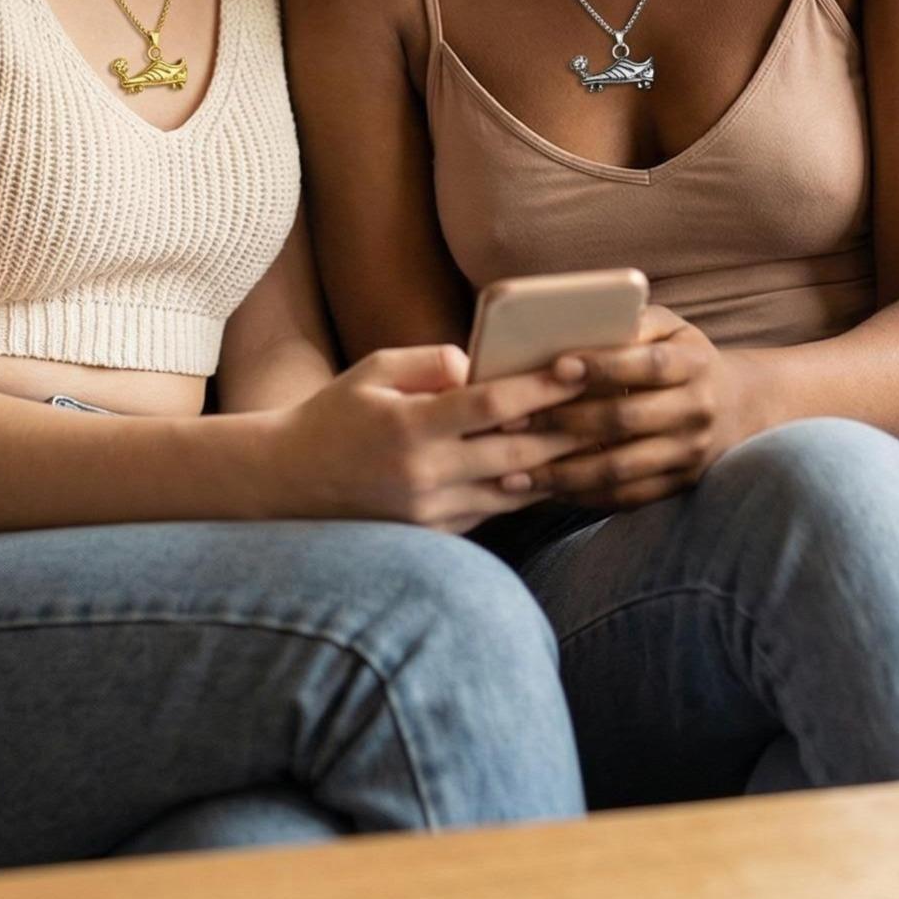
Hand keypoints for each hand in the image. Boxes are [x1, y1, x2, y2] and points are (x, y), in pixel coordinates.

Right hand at [271, 345, 593, 533]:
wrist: (288, 484)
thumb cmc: (334, 415)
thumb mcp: (373, 370)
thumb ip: (430, 362)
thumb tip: (480, 366)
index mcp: (410, 427)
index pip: (492, 406)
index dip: (540, 388)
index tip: (577, 367)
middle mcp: (425, 476)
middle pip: (517, 456)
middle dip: (568, 431)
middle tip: (610, 409)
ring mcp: (430, 514)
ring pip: (512, 491)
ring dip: (556, 468)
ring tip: (597, 442)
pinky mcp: (432, 536)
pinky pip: (490, 511)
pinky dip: (521, 492)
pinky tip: (551, 472)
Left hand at [527, 308, 762, 509]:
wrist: (737, 408)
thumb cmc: (682, 356)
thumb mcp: (669, 328)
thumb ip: (632, 322)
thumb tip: (575, 323)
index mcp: (694, 364)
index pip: (648, 365)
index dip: (604, 366)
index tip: (557, 367)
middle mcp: (696, 411)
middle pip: (626, 420)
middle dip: (564, 421)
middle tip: (512, 423)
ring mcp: (688, 455)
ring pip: (620, 469)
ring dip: (563, 473)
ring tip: (513, 473)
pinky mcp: (677, 487)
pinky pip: (625, 498)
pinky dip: (582, 497)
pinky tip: (544, 491)